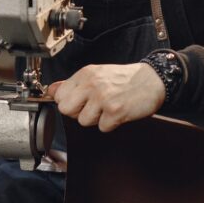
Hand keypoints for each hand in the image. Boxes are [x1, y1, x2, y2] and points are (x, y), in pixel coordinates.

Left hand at [46, 63, 165, 132]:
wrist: (152, 80)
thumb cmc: (124, 79)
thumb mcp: (96, 74)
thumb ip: (72, 83)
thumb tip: (51, 90)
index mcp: (85, 74)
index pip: (59, 95)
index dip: (68, 102)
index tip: (79, 102)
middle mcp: (92, 85)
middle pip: (66, 109)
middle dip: (77, 113)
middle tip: (93, 108)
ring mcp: (103, 98)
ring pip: (84, 121)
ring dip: (96, 119)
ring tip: (108, 108)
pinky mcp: (115, 112)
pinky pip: (103, 127)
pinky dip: (111, 124)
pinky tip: (118, 113)